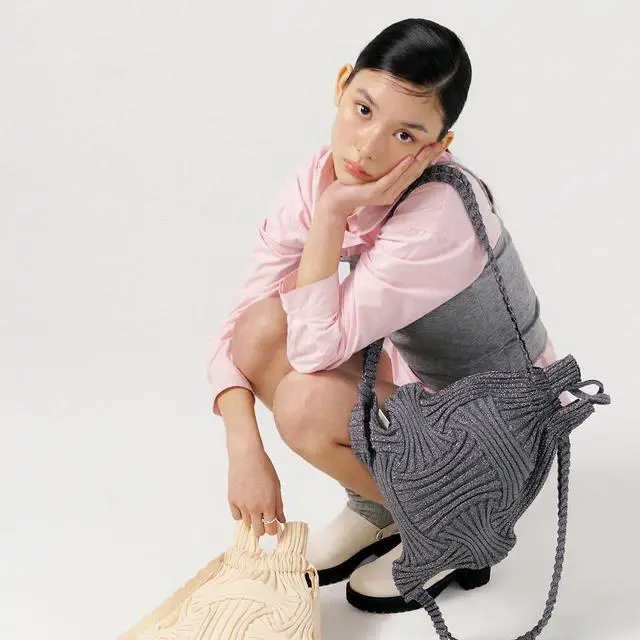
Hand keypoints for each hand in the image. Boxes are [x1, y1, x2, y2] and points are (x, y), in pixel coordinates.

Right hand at [227, 447, 285, 537]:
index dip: (273, 529)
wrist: (246, 456)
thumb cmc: (264, 467)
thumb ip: (279, 505)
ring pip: (247, 524)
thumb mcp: (276, 485)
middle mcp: (255, 508)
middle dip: (263, 528)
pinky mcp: (231, 500)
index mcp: (268, 504)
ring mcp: (242, 505)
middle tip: (264, 519)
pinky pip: (236, 516)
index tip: (273, 526)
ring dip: (252, 519)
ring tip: (255, 506)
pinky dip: (241, 514)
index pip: (271, 529)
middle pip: (258, 531)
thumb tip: (281, 520)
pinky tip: (245, 505)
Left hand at [316, 144, 443, 219]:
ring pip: (406, 175)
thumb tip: (389, 144)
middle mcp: (393, 191)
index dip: (429, 156)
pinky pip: (390, 179)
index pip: (415, 169)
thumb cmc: (351, 184)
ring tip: (430, 147)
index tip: (441, 141)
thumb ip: (382, 163)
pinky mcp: (375, 193)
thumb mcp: (370, 171)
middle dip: (429, 156)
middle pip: (416, 171)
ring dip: (420, 160)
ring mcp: (385, 194)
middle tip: (442, 141)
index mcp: (394, 186)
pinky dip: (400, 169)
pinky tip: (409, 158)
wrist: (335, 201)